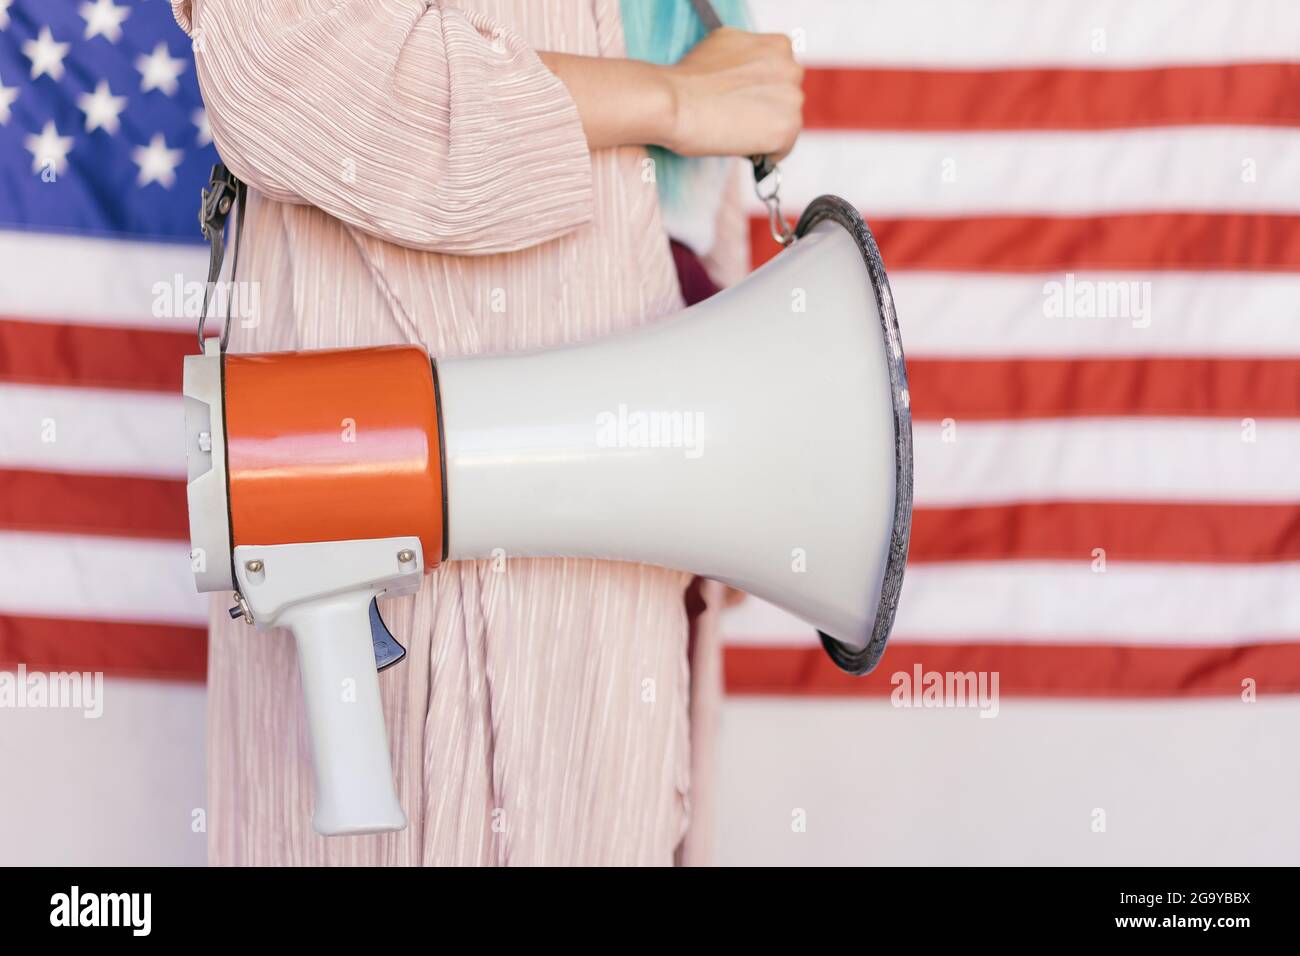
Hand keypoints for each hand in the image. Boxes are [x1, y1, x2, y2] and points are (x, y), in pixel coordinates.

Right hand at [663, 28, 803, 163]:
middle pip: (786, 100)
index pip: (781, 77)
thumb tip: (749, 71)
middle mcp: (791, 69)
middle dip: (764, 111)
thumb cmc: (688, 79)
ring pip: (784, 125)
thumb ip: (748, 55)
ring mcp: (792, 100)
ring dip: (763, 132)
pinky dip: (763, 153)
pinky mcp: (787, 129)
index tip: (741, 101)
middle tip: (735, 118)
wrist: (673, 102)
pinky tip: (739, 145)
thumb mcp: (724, 45)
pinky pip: (781, 150)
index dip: (759, 92)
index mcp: (779, 46)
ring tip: (733, 131)